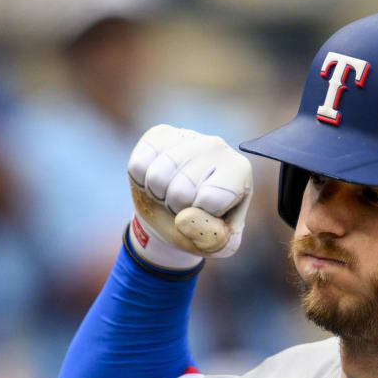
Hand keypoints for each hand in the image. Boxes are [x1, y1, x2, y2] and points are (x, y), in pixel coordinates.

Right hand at [127, 125, 252, 266]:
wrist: (176, 215)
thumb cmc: (202, 228)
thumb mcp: (217, 242)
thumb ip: (212, 238)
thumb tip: (184, 218)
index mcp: (239, 171)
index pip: (211, 199)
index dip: (199, 218)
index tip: (205, 215)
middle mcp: (217, 146)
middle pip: (181, 190)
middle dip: (176, 208)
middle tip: (183, 206)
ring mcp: (187, 137)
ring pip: (156, 176)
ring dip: (157, 195)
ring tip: (169, 193)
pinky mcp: (160, 135)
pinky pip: (138, 165)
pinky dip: (140, 181)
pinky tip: (156, 179)